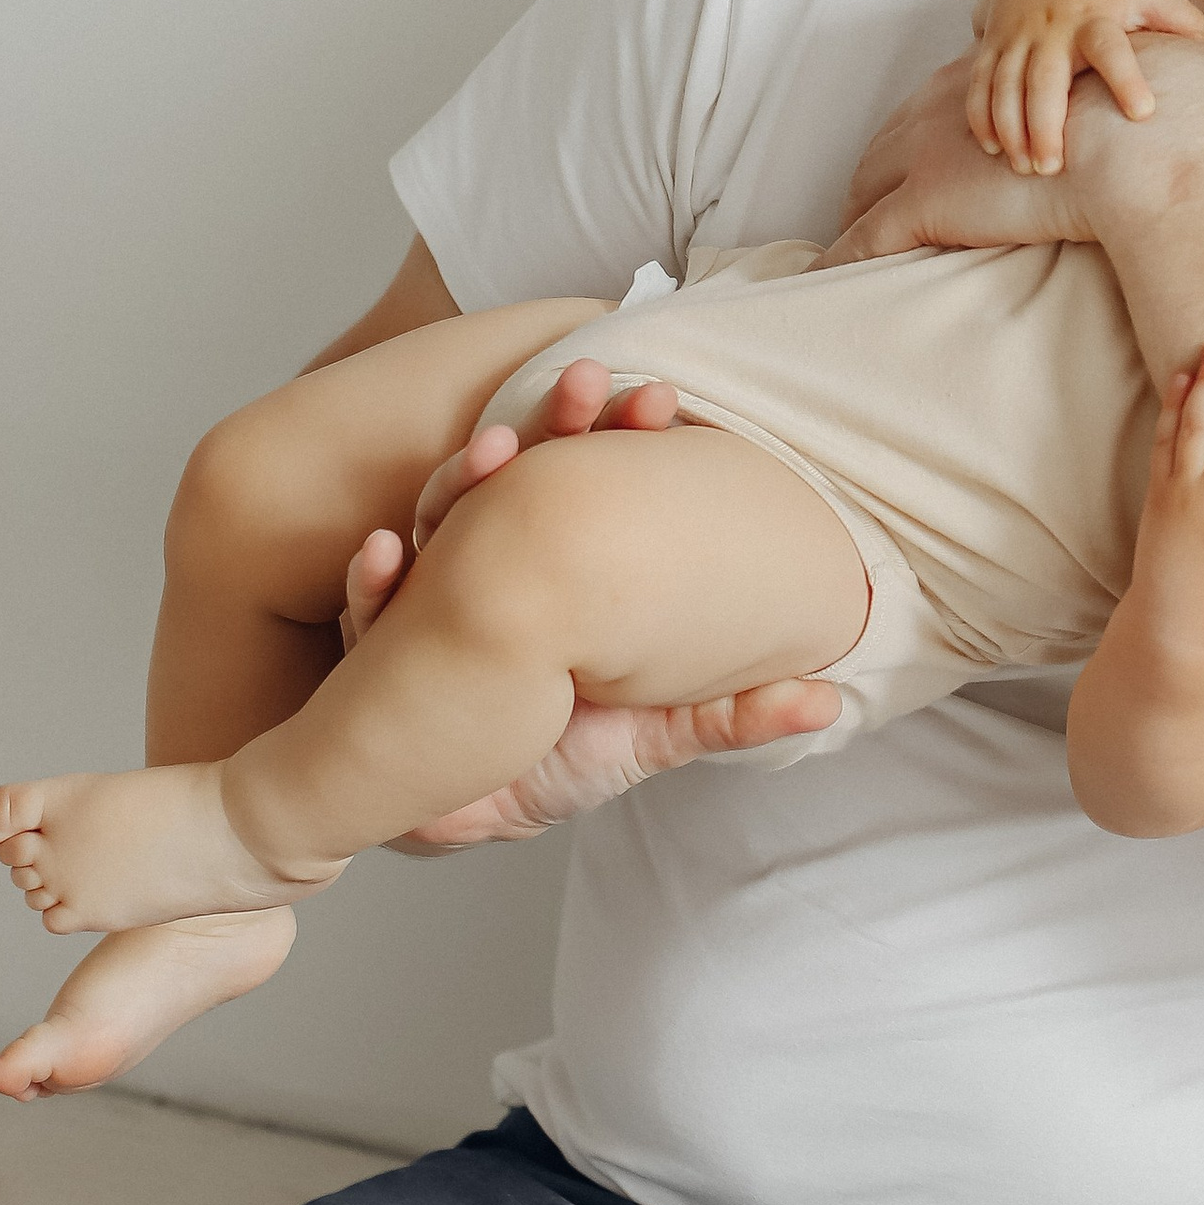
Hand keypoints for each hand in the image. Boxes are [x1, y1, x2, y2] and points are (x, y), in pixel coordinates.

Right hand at [338, 355, 843, 848]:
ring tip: (489, 452)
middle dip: (550, 427)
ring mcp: (437, 600)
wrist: (461, 820)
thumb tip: (829, 703)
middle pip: (523, 477)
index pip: (594, 482)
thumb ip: (733, 715)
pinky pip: (373, 611)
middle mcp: (499, 568)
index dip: (623, 436)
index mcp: (564, 574)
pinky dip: (374, 581)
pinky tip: (381, 552)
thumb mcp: (655, 734)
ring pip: (445, 520)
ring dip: (461, 480)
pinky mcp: (385, 653)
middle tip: (588, 385)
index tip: (661, 399)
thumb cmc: (556, 760)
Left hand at [833, 58, 1107, 262]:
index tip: (908, 166)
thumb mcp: (1092, 93)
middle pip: (882, 148)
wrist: (1129, 144)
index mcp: (976, 82)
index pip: (922, 113)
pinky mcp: (926, 200)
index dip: (908, 144)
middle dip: (870, 180)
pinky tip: (826, 277)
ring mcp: (927, 155)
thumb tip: (1105, 119)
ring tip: (849, 245)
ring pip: (864, 190)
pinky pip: (865, 238)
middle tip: (866, 210)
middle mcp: (940, 110)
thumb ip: (1078, 103)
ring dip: (853, 218)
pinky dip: (841, 258)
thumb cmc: (1127, 124)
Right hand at [968, 0, 1203, 176]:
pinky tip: (992, 148)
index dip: (1127, 78)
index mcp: (1096, 20)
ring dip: (1011, 128)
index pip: (1112, 49)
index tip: (1143, 113)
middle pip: (1044, 80)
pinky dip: (981, 115)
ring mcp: (1019, 38)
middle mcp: (1054, 31)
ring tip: (1026, 168)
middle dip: (1044, 124)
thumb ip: (1177, 16)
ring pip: (1006, 86)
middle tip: (1053, 167)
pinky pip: (980, 82)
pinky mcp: (994, 44)